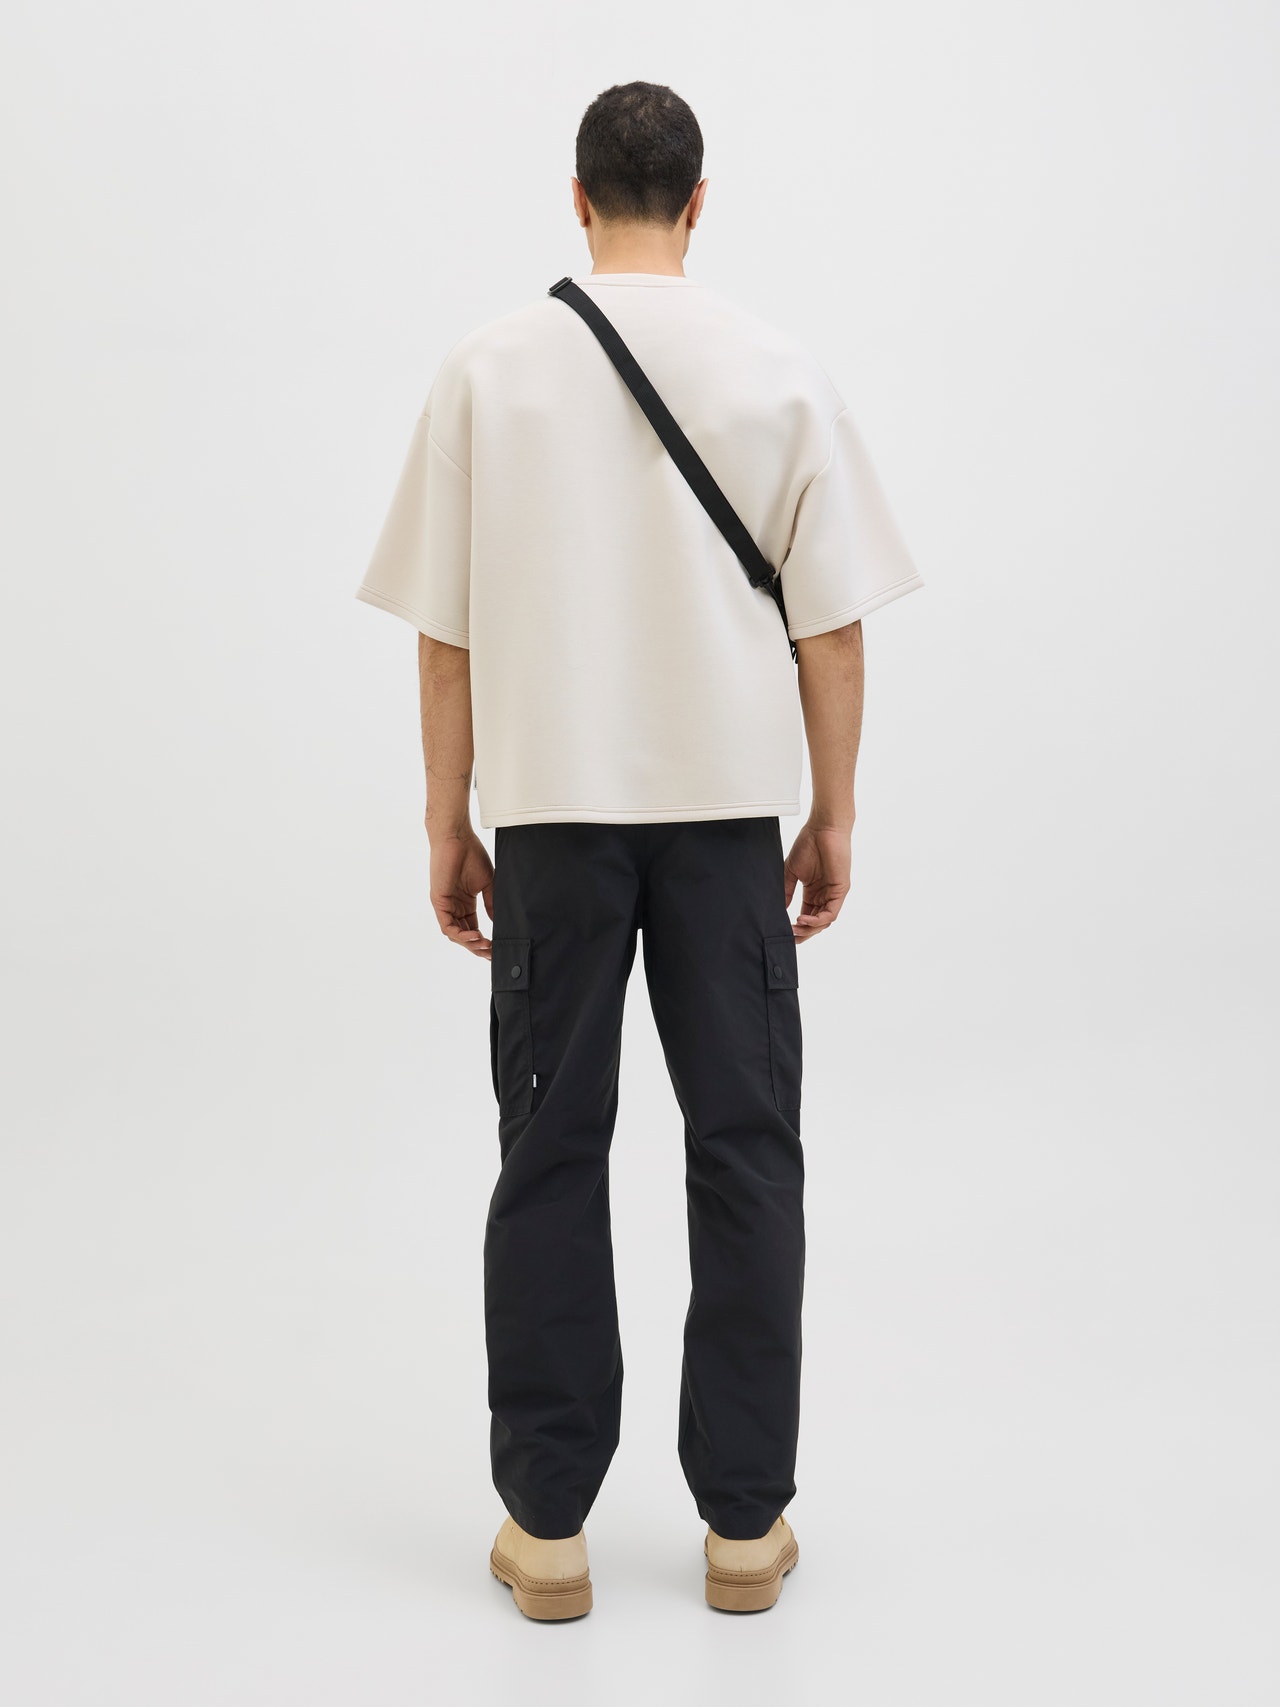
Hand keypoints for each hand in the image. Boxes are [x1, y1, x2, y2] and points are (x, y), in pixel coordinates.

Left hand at [428, 828, 494, 957]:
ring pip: (456, 935)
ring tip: (486, 947)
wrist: (457, 838)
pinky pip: (447, 926)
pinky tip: (477, 936)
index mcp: (465, 903)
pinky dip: (461, 935)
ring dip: (471, 944)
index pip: (473, 929)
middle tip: (493, 954)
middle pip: (464, 936)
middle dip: (478, 948)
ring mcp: (445, 906)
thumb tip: (498, 923)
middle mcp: (454, 907)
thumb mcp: (487, 884)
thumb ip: (492, 904)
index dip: (484, 942)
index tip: (497, 950)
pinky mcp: (439, 902)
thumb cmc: (471, 855)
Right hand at [783, 820, 851, 941]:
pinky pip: (831, 913)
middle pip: (815, 924)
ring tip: (794, 930)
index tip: (783, 934)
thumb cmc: (808, 844)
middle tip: (788, 937)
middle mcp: (824, 895)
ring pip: (824, 922)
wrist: (822, 828)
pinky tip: (802, 919)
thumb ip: (786, 891)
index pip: (807, 917)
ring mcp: (833, 894)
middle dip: (802, 933)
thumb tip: (779, 910)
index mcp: (814, 892)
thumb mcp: (791, 872)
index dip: (796, 928)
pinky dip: (817, 920)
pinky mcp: (840, 890)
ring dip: (809, 929)